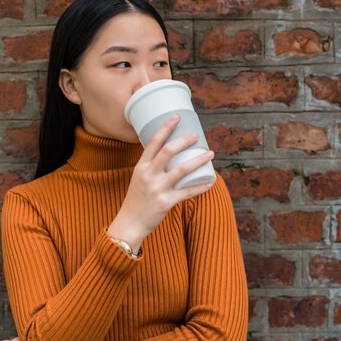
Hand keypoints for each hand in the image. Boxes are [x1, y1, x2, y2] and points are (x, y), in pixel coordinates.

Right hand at [109, 115, 214, 250]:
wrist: (130, 223)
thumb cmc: (136, 199)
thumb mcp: (138, 178)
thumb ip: (151, 167)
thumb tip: (171, 153)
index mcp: (141, 167)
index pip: (153, 142)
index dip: (166, 128)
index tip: (177, 117)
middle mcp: (148, 175)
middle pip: (168, 151)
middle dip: (184, 140)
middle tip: (195, 136)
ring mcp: (157, 189)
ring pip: (182, 170)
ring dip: (198, 160)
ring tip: (210, 154)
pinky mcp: (166, 202)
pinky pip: (187, 192)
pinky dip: (200, 187)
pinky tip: (210, 182)